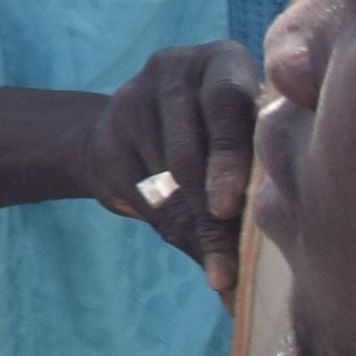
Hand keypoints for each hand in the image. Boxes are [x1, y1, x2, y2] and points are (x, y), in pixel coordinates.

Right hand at [90, 41, 263, 288]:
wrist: (125, 139)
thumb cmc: (208, 153)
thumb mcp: (234, 160)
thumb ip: (246, 202)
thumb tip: (247, 294)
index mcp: (228, 62)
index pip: (229, 103)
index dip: (232, 156)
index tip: (230, 206)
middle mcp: (181, 66)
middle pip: (195, 144)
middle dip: (210, 203)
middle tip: (225, 255)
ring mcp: (138, 91)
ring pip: (166, 172)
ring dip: (190, 224)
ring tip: (217, 265)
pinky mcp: (107, 123)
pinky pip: (138, 185)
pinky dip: (162, 221)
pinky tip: (179, 232)